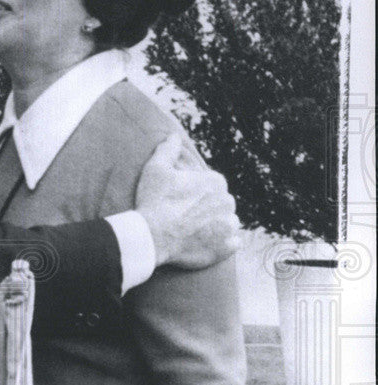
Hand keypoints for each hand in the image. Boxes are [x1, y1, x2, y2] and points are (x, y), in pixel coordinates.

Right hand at [135, 135, 240, 268]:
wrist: (152, 237)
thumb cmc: (154, 201)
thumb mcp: (156, 169)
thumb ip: (168, 149)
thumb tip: (174, 136)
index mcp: (216, 182)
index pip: (212, 185)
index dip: (196, 193)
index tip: (182, 200)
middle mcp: (228, 202)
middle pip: (221, 204)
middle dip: (208, 208)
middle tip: (186, 217)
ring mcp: (229, 226)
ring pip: (228, 223)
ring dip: (217, 226)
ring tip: (195, 231)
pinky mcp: (227, 248)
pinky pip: (232, 244)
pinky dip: (223, 244)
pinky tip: (207, 243)